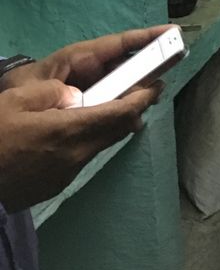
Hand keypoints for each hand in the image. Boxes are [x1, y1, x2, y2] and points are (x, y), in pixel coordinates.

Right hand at [0, 26, 167, 211]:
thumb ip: (50, 92)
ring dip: (112, 126)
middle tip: (144, 91)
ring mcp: (67, 173)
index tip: (156, 85)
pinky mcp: (57, 184)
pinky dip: (91, 140)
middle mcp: (76, 154)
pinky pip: (83, 156)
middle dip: (134, 110)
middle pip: (117, 130)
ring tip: (114, 107)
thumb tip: (75, 94)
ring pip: (101, 144)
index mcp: (69, 130)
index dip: (142, 98)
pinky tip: (80, 130)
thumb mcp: (14, 101)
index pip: (120, 113)